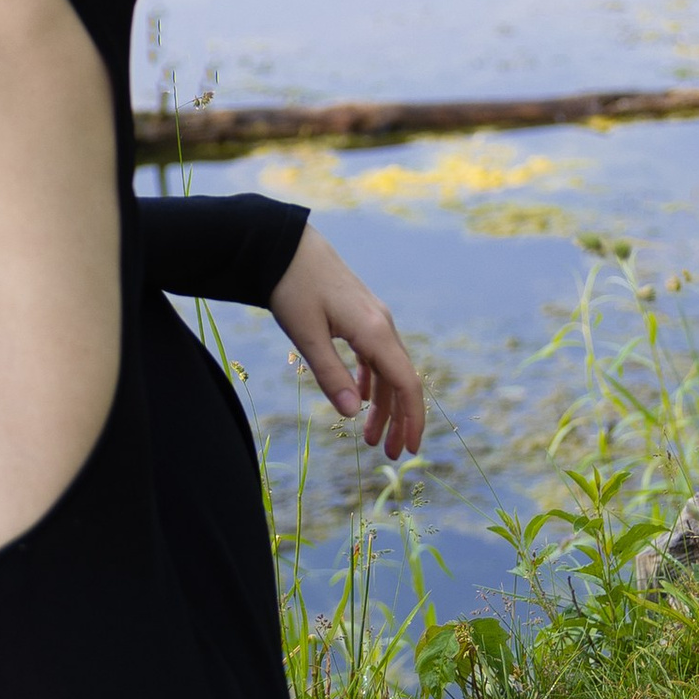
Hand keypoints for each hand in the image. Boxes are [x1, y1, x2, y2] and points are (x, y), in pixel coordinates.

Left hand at [268, 229, 425, 458]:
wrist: (287, 245)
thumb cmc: (292, 287)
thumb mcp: (306, 334)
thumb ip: (329, 373)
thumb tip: (352, 413)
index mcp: (375, 331)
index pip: (406, 384)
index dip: (411, 419)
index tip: (410, 448)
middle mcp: (382, 325)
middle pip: (401, 381)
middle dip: (399, 420)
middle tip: (390, 454)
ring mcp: (373, 320)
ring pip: (388, 370)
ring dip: (383, 405)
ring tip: (370, 437)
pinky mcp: (360, 316)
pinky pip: (375, 356)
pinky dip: (371, 382)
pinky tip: (360, 400)